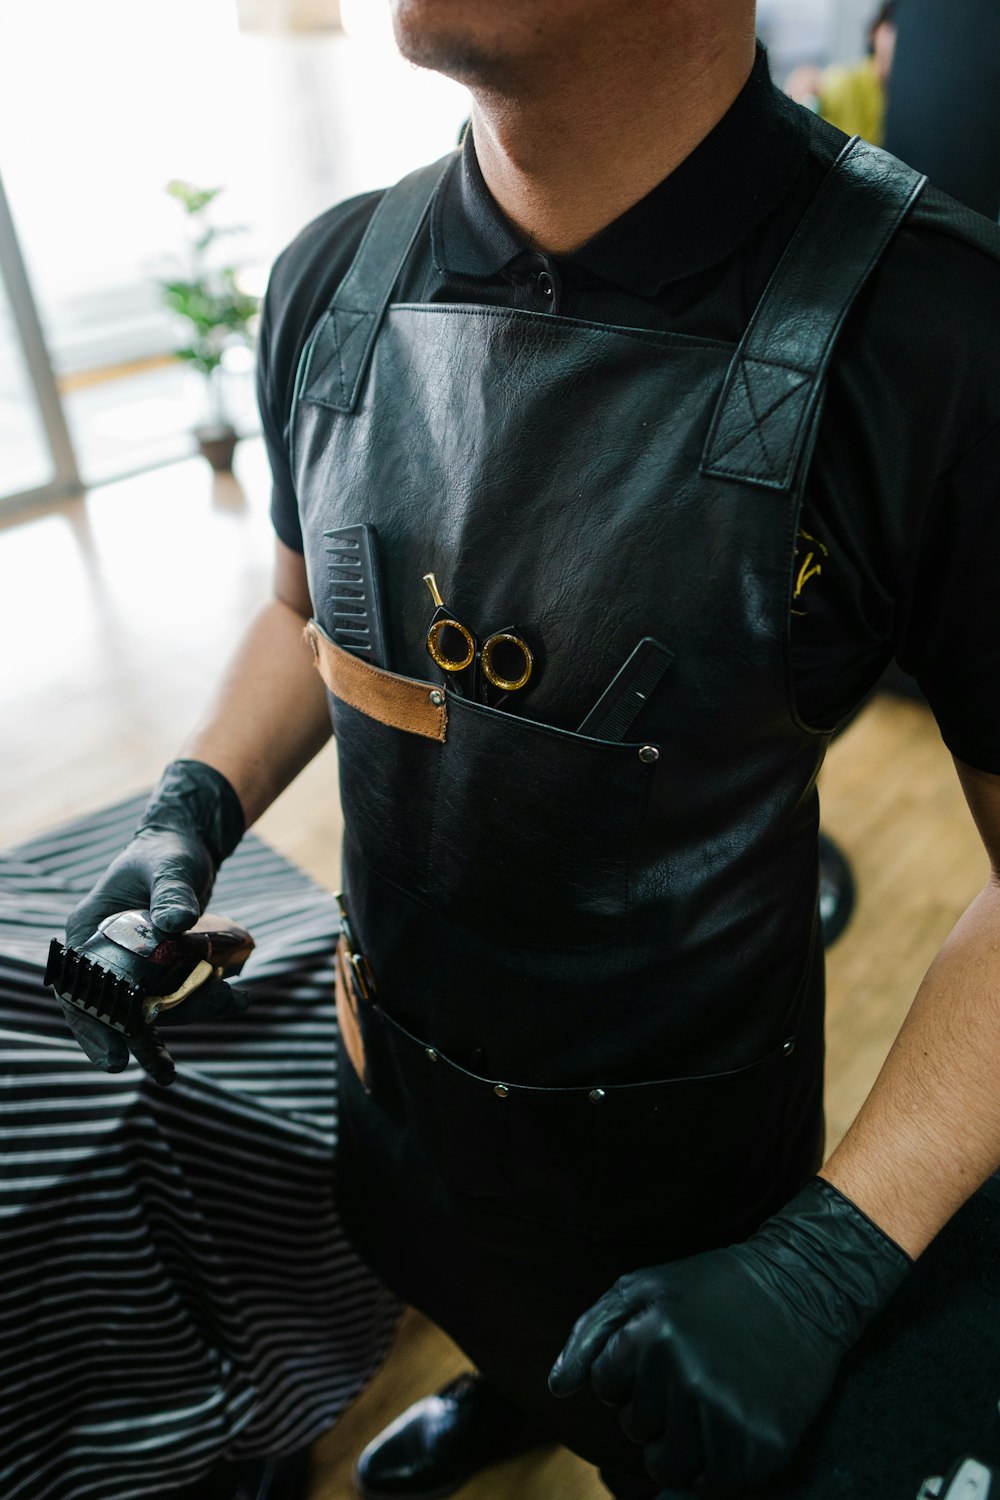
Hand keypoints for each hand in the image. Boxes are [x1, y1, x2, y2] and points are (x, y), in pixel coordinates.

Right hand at [57, 760, 244, 1083]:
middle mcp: (106, 954)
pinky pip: (181, 993)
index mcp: (89, 932)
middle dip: (144, 1036)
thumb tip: (176, 922)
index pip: (80, 990)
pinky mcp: (163, 968)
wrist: (188, 846)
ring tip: (235, 999)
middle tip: (164, 1072)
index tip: (114, 1058)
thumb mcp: (172, 865)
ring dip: (191, 1011)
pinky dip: (206, 997)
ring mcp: (135, 965)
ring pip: (155, 1006)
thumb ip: (173, 890)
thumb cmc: (169, 852)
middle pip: (118, 1009)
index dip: (93, 1027)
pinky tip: (238, 994)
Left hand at [548, 1177, 911, 1495]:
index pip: (604, 1386)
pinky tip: (728, 1422)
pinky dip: (712, 1463)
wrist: (802, 1288)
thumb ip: (591, 1334)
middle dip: (651, 1405)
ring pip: (667, 1466)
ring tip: (703, 1402)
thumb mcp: (644, 1287)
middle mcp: (686, 1378)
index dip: (626, 1372)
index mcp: (652, 1334)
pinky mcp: (762, 1447)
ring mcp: (726, 1416)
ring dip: (676, 1442)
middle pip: (634, 1427)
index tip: (659, 1351)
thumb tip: (557, 1388)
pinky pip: (711, 1483)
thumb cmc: (713, 1286)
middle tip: (689, 1371)